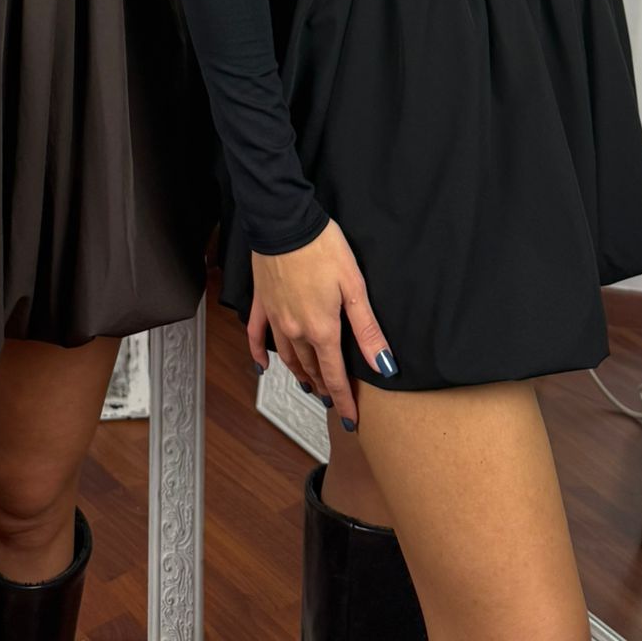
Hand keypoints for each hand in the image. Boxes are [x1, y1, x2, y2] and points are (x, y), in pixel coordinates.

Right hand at [247, 220, 394, 425]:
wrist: (285, 221)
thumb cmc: (322, 247)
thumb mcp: (354, 286)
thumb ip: (367, 330)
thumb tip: (384, 365)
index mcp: (322, 329)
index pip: (335, 376)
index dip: (344, 400)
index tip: (350, 419)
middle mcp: (296, 330)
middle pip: (313, 368)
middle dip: (324, 388)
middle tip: (333, 401)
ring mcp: (276, 317)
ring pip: (289, 357)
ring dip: (301, 375)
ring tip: (310, 387)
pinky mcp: (261, 302)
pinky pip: (257, 336)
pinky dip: (259, 355)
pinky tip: (263, 366)